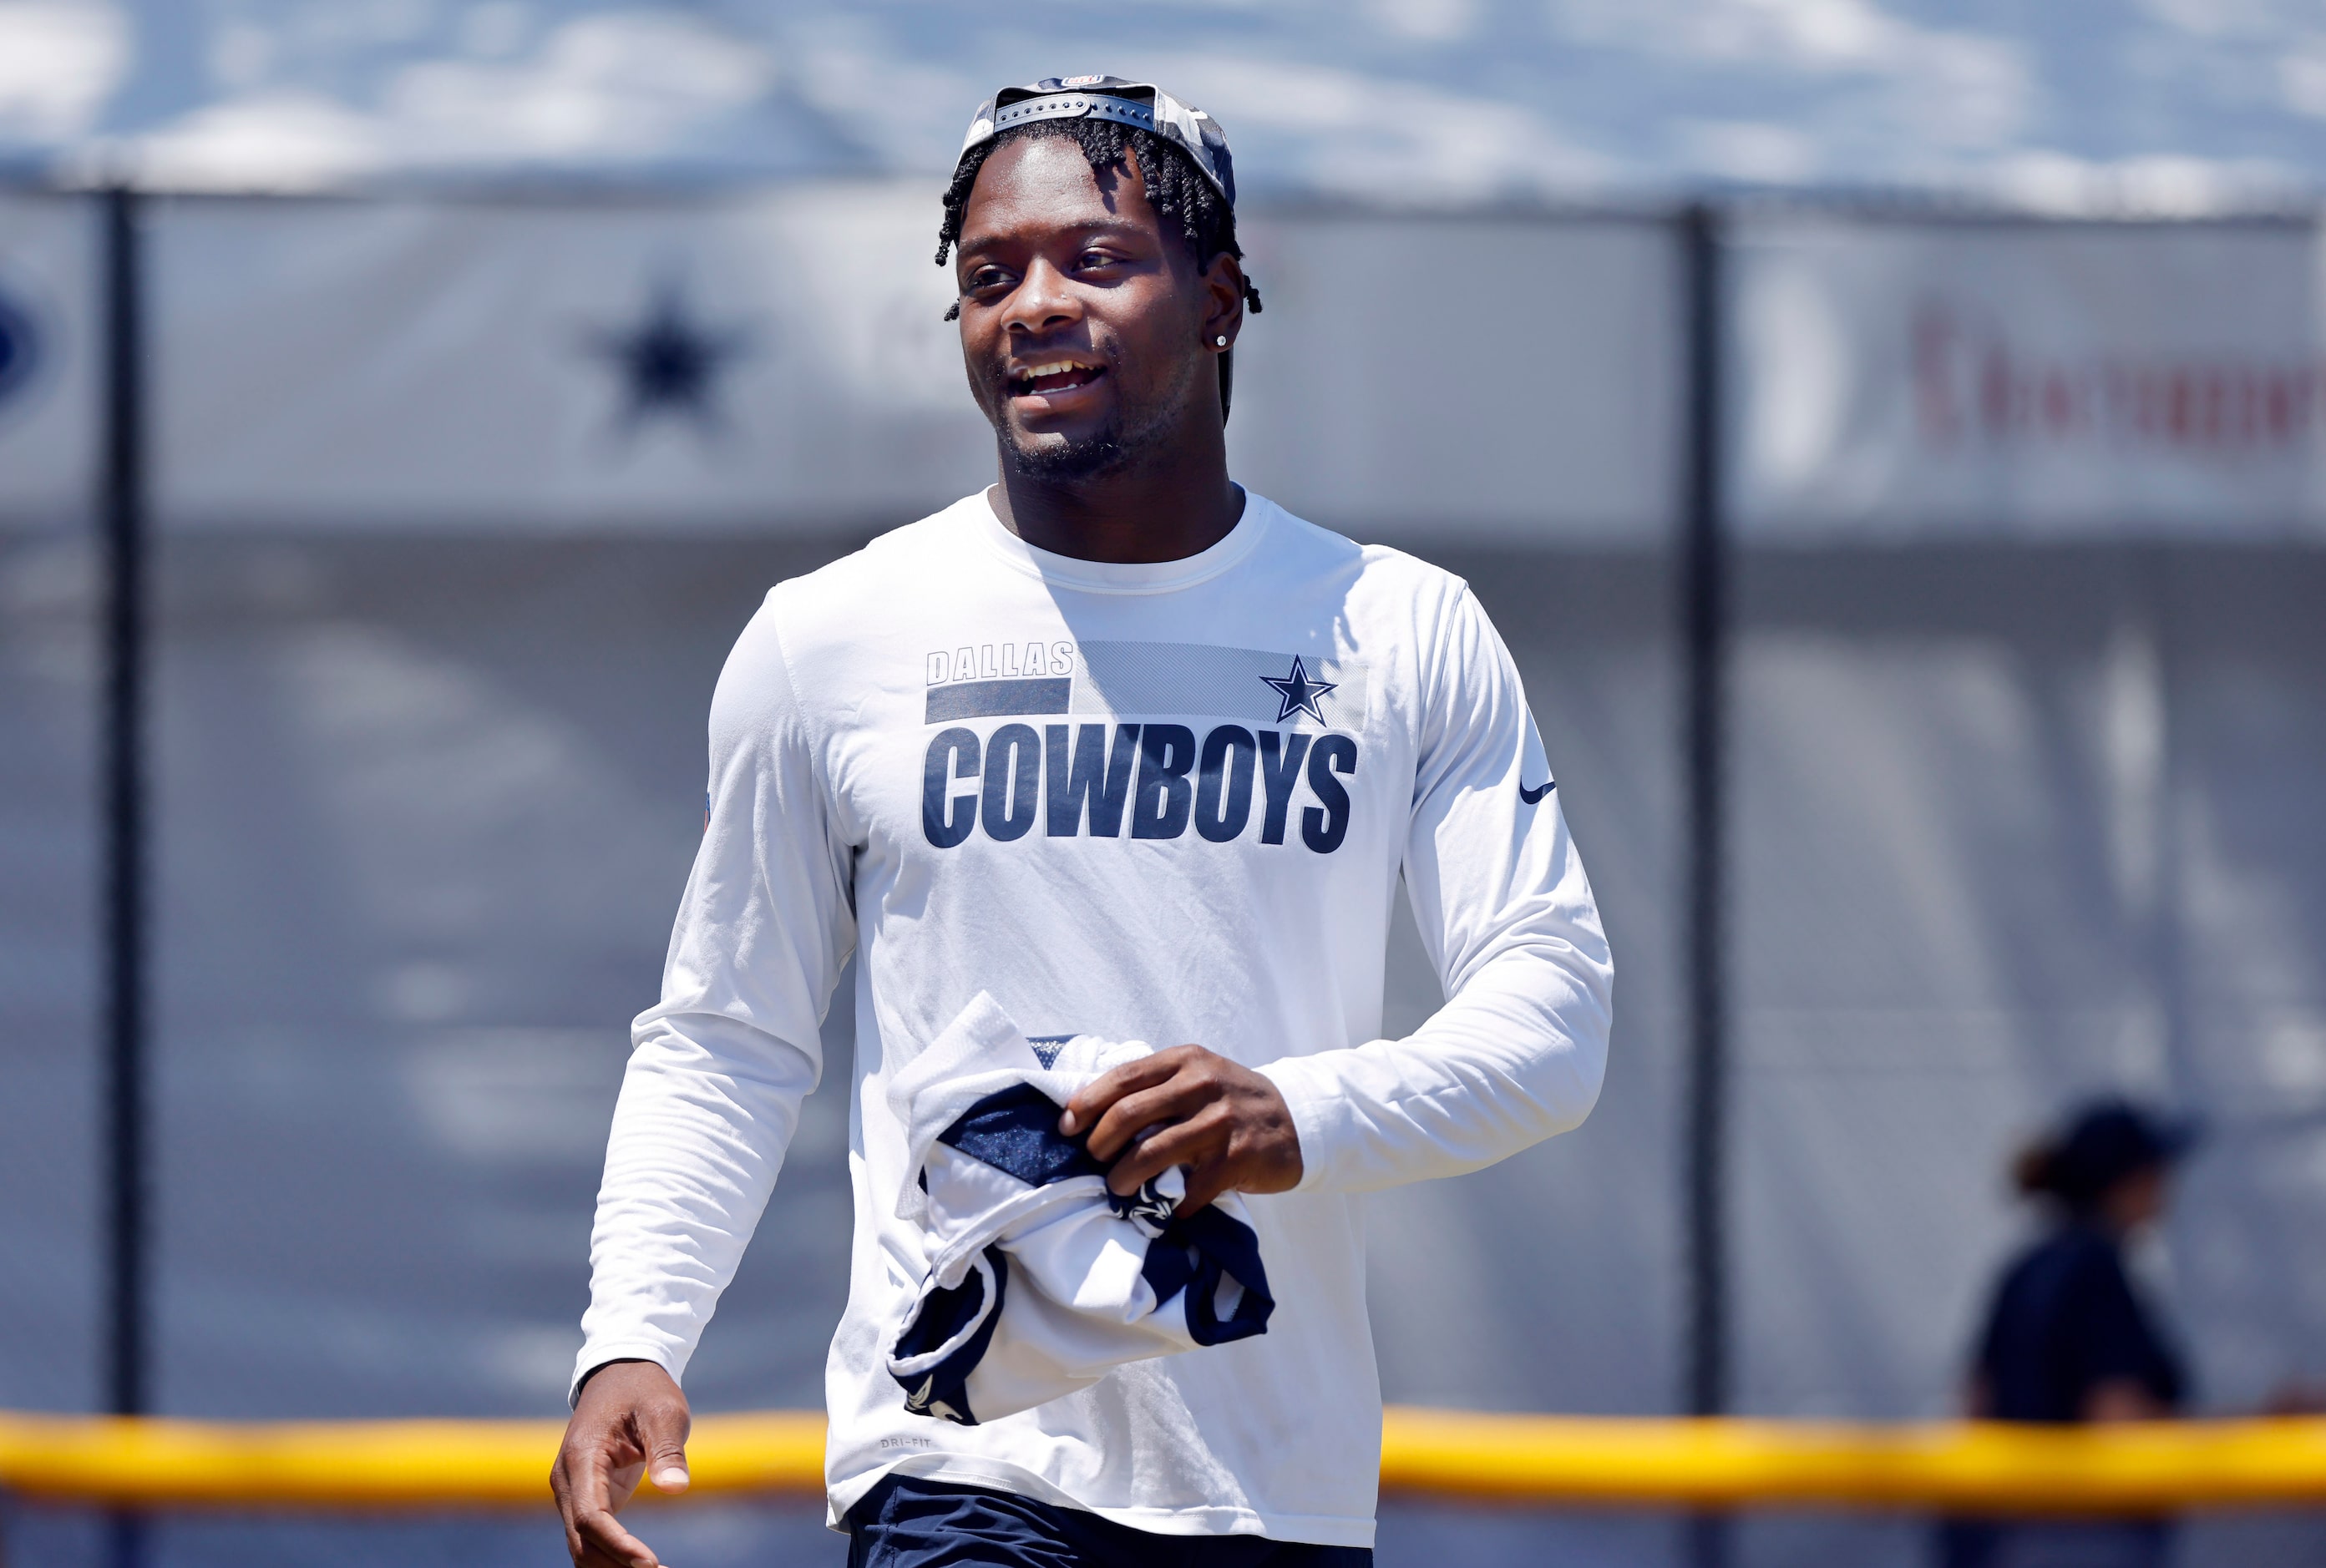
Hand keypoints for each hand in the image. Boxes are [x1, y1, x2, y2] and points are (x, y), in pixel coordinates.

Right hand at [551, 1359, 690, 1567]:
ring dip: (615, 1567)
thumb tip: (675, 1488)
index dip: (618, 1546)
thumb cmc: (644, 1389)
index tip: (652, 1565)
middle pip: (582, 1542)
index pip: (590, 1516)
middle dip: (617, 1566)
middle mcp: (568, 1482)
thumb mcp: (664, 1410)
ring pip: (583, 1547)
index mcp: (582, 1458)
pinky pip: (593, 1539)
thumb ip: (667, 1448)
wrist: (621, 1374)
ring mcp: (573, 1493)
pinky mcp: (587, 1499)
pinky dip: (614, 1558)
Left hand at [1060, 1045, 1301, 1213]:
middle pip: (1130, 1113)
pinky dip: (1173, 1204)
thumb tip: (1093, 1111)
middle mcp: (1202, 1084)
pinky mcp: (1237, 1158)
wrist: (1297, 1119)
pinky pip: (1191, 1188)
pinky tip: (1169, 1208)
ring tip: (1117, 1187)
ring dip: (1125, 1176)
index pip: (1123, 1077)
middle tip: (1093, 1161)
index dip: (1087, 1103)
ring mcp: (1220, 1122)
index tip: (1066, 1127)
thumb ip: (1156, 1086)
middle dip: (1099, 1143)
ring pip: (1153, 1151)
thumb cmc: (1232, 1100)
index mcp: (1185, 1060)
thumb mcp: (1198, 1075)